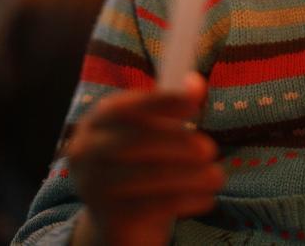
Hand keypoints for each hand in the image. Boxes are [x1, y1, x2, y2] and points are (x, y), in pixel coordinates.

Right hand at [67, 72, 223, 245]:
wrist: (116, 222)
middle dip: (178, 142)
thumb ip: (171, 106)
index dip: (160, 103)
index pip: (126, 107)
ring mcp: (93, 187)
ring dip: (190, 175)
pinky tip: (206, 198)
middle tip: (210, 149)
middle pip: (135, 141)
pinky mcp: (110, 218)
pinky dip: (186, 200)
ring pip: (147, 176)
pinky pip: (153, 207)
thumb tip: (195, 83)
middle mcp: (87, 152)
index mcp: (97, 122)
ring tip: (217, 176)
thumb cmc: (139, 166)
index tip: (194, 106)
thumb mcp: (152, 133)